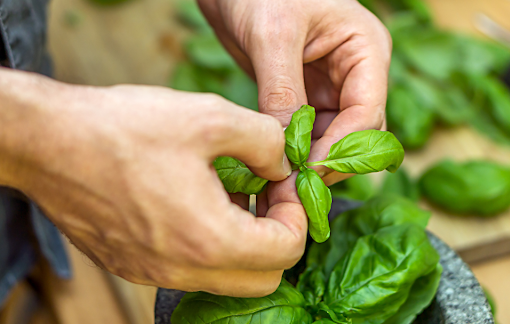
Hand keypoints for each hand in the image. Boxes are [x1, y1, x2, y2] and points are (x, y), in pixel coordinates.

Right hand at [0, 69, 306, 296]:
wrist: (48, 142)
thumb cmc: (125, 129)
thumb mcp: (210, 117)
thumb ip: (265, 142)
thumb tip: (282, 166)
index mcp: (209, 239)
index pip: (287, 251)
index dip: (296, 213)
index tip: (281, 181)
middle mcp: (182, 270)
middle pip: (262, 278)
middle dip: (277, 235)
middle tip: (263, 191)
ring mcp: (155, 273)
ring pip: (226, 276)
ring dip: (244, 240)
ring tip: (229, 190)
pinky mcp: (135, 265)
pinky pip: (191, 269)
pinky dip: (209, 243)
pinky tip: (195, 200)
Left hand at [199, 0, 390, 214]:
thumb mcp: (273, 35)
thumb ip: (282, 90)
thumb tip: (285, 148)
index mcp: (365, 51)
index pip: (367, 114)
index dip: (340, 149)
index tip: (307, 174)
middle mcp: (355, 74)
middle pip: (355, 134)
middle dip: (327, 162)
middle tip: (294, 190)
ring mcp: (331, 88)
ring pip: (332, 140)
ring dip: (311, 164)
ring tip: (282, 185)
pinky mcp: (305, 98)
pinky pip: (309, 135)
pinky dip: (295, 154)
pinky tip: (275, 168)